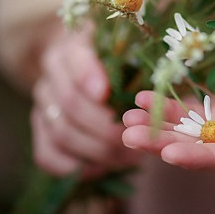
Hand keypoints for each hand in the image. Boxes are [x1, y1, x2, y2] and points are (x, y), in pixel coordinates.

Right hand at [31, 29, 138, 177]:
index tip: (106, 93)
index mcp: (73, 47)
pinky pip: (47, 155)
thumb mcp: (132, 46)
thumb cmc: (120, 57)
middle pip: (70, 103)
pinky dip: (75, 166)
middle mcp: (51, 75)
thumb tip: (173, 69)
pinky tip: (103, 167)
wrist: (82, 67)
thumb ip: (146, 52)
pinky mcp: (41, 131)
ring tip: (128, 157)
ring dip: (97, 150)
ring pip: (62, 133)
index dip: (89, 76)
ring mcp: (42, 105)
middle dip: (105, 126)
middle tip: (134, 138)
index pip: (76, 60)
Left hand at [122, 68, 214, 178]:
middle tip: (130, 137)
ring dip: (162, 126)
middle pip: (209, 151)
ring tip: (126, 119)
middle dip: (170, 144)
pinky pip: (202, 106)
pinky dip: (174, 103)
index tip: (174, 155)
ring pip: (198, 130)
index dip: (208, 159)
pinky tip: (144, 97)